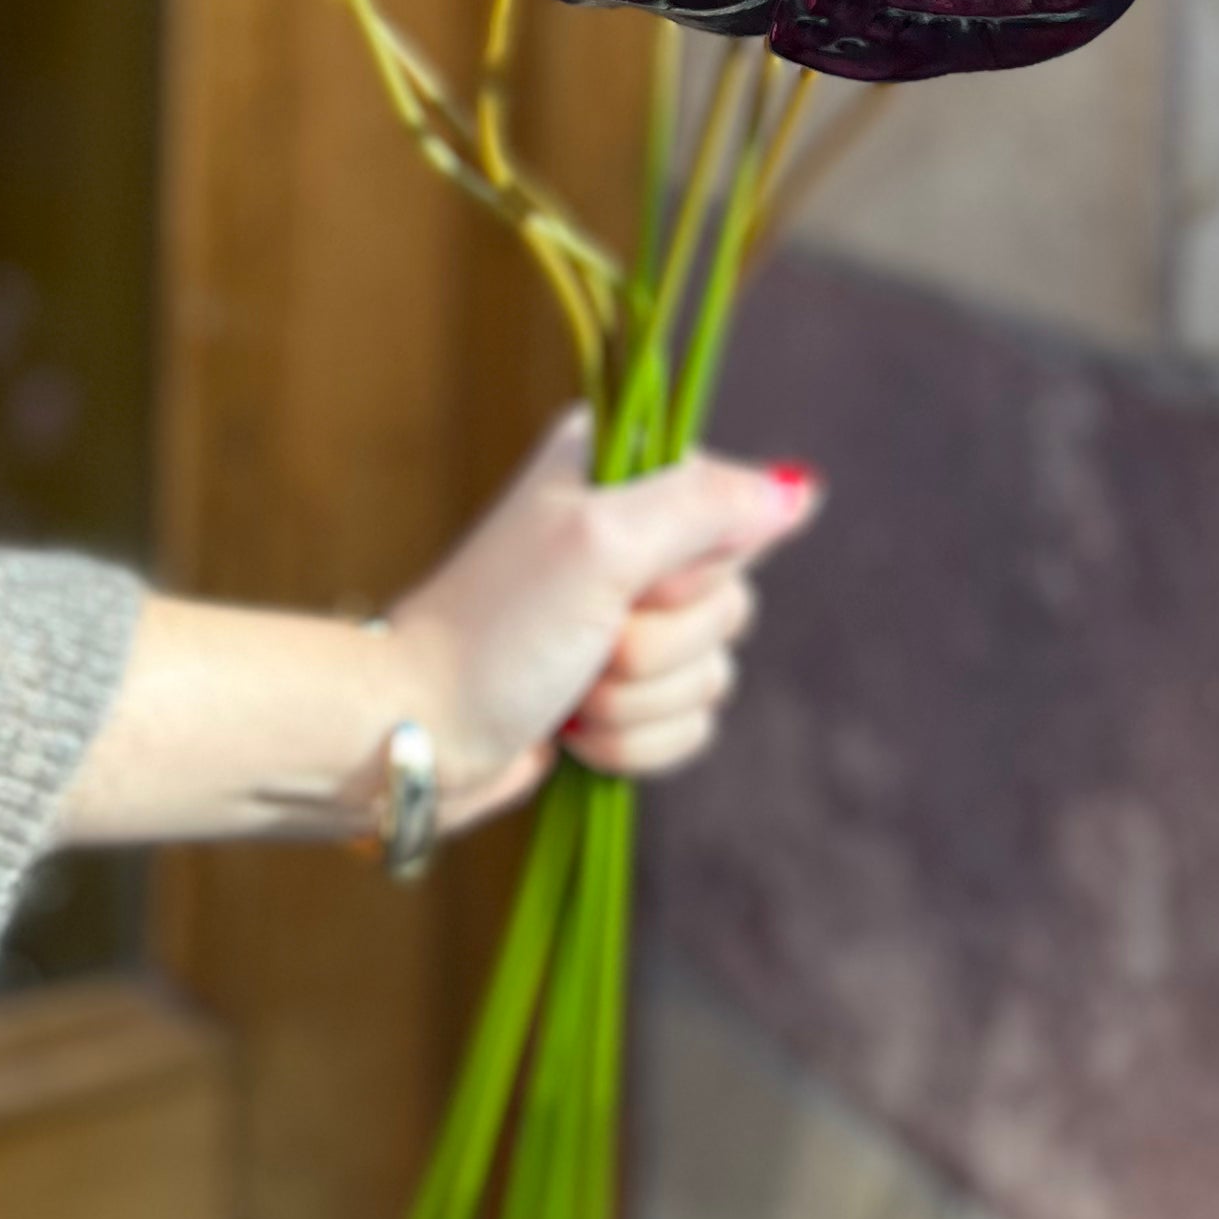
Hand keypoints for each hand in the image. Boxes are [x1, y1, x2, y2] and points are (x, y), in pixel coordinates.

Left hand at [52, 413, 820, 850]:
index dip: (697, 569)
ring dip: (640, 703)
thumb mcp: (602, 546)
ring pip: (713, 674)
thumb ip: (706, 505)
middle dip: (660, 648)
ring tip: (571, 693)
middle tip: (589, 643)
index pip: (737, 512)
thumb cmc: (496, 631)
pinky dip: (637, 744)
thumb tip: (804, 488)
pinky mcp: (618, 694)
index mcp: (623, 473)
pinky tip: (577, 736)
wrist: (414, 735)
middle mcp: (631, 536)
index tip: (637, 581)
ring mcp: (625, 619)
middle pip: (732, 604)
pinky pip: (690, 727)